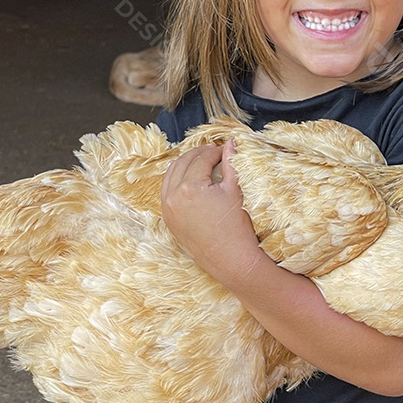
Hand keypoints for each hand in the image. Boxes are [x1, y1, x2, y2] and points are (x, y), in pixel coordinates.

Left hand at [160, 140, 262, 285]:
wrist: (231, 260)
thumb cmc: (236, 228)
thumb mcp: (235, 191)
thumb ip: (231, 163)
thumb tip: (231, 143)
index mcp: (190, 188)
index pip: (201, 159)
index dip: (215, 152)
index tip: (225, 150)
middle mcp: (174, 197)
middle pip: (183, 163)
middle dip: (199, 154)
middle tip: (214, 152)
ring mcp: (169, 210)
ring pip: (170, 176)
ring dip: (184, 164)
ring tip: (199, 160)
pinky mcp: (169, 220)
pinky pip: (166, 192)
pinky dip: (175, 181)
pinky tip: (187, 178)